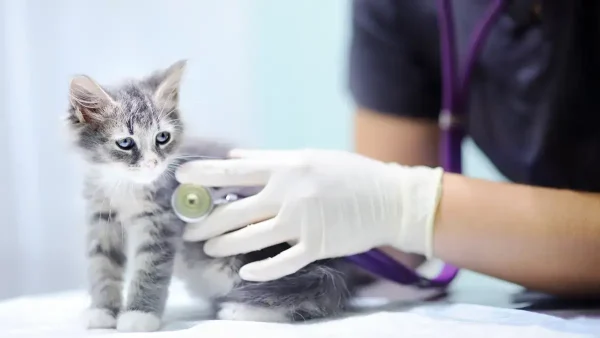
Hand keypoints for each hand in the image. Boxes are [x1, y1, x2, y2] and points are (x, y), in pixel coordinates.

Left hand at [175, 149, 443, 281]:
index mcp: (287, 167)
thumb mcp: (309, 156)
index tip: (179, 176)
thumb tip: (235, 156)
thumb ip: (270, 158)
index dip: (203, 174)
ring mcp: (302, 222)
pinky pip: (281, 262)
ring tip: (208, 248)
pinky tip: (247, 273)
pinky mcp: (316, 246)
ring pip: (250, 239)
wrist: (389, 198)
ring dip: (224, 245)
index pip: (235, 171)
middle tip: (187, 231)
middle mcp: (289, 194)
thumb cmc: (349, 174)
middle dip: (205, 223)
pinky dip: (261, 270)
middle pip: (235, 212)